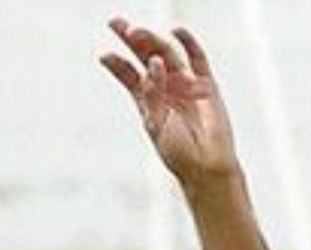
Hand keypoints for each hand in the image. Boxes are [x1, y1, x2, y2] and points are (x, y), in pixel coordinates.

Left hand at [99, 18, 238, 184]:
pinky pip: (197, 58)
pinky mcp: (206, 83)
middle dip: (131, 40)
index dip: (117, 63)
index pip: (128, 75)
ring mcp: (186, 83)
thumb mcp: (156, 123)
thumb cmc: (177, 151)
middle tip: (116, 23)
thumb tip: (154, 62)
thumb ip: (153, 94)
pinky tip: (176, 30)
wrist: (206, 165)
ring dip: (153, 41)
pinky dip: (188, 43)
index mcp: (147, 101)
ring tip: (137, 31)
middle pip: (145, 57)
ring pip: (168, 54)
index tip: (103, 54)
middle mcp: (165, 88)